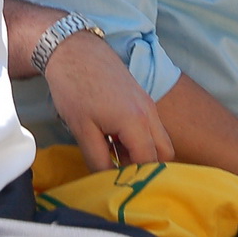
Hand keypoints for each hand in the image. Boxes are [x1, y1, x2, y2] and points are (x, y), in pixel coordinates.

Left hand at [43, 32, 174, 170]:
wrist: (73, 50)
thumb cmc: (74, 88)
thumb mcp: (82, 130)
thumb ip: (98, 160)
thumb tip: (109, 181)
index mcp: (136, 122)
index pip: (149, 163)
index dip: (136, 178)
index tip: (120, 187)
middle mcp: (149, 113)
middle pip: (164, 153)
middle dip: (147, 167)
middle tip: (121, 173)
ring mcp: (148, 103)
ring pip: (158, 139)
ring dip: (142, 152)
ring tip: (113, 154)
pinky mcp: (141, 97)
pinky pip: (150, 126)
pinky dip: (138, 138)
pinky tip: (113, 138)